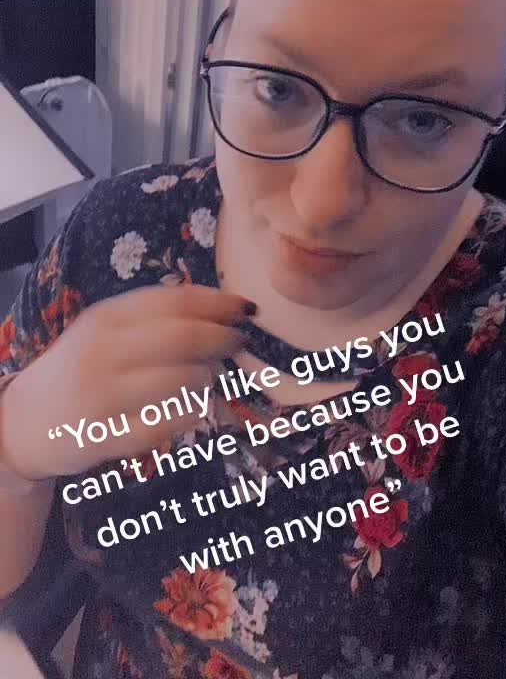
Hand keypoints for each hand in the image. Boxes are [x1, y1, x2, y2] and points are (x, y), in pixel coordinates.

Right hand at [0, 285, 253, 479]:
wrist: (25, 420)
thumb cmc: (82, 367)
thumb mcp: (107, 331)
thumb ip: (154, 318)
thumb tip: (222, 310)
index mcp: (106, 317)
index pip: (175, 301)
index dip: (219, 303)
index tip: (247, 308)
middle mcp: (102, 350)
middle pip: (184, 338)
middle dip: (222, 339)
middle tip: (238, 343)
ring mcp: (102, 396)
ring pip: (182, 382)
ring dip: (208, 378)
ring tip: (208, 377)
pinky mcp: (104, 437)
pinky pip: (166, 426)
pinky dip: (188, 416)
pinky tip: (190, 410)